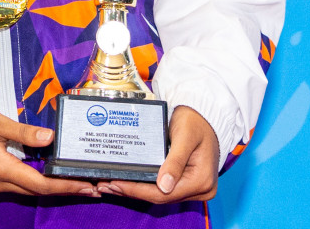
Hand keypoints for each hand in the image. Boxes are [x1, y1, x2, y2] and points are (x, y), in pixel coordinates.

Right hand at [0, 100, 99, 198]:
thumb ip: (24, 132)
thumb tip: (51, 139)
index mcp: (0, 169)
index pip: (41, 185)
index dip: (66, 187)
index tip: (88, 186)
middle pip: (36, 192)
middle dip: (64, 190)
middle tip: (90, 185)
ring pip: (26, 191)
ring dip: (50, 188)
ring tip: (73, 182)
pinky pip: (16, 186)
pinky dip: (35, 183)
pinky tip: (47, 175)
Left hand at [98, 105, 218, 203]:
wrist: (203, 114)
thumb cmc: (195, 121)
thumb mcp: (184, 137)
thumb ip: (175, 161)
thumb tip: (164, 186)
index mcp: (201, 181)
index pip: (164, 194)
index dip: (137, 190)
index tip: (115, 184)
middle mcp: (200, 189)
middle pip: (160, 196)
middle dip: (132, 191)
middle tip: (106, 185)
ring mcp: (193, 187)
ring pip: (160, 194)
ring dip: (135, 189)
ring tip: (110, 184)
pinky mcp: (185, 181)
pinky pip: (162, 187)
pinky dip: (144, 184)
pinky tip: (127, 180)